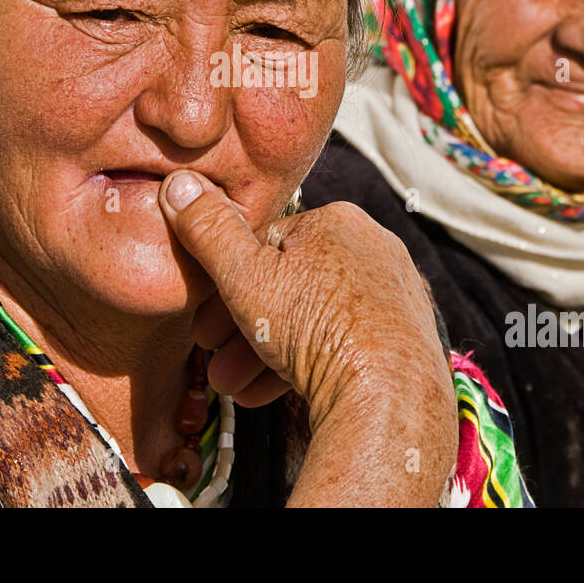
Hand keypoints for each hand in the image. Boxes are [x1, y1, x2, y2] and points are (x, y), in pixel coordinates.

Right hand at [158, 170, 457, 505]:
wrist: (390, 398)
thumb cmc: (317, 329)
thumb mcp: (244, 277)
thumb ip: (209, 232)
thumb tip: (179, 184)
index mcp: (336, 220)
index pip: (265, 244)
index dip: (224, 287)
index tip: (203, 327)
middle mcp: (372, 248)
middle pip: (289, 286)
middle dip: (242, 330)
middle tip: (215, 363)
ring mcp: (393, 294)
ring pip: (314, 319)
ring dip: (266, 354)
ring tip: (235, 388)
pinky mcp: (404, 336)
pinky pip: (345, 342)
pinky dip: (306, 364)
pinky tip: (272, 393)